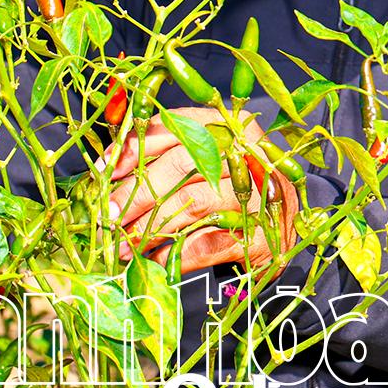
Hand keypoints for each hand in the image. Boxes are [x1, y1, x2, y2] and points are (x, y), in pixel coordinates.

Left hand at [101, 107, 297, 274]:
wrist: (282, 225)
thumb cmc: (229, 185)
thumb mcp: (202, 159)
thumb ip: (159, 154)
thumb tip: (107, 167)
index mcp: (227, 127)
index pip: (175, 127)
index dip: (135, 148)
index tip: (105, 171)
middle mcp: (245, 155)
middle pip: (182, 165)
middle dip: (137, 192)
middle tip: (108, 217)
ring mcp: (257, 196)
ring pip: (192, 205)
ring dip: (149, 229)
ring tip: (120, 246)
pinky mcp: (260, 236)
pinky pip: (206, 244)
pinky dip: (174, 255)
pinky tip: (152, 260)